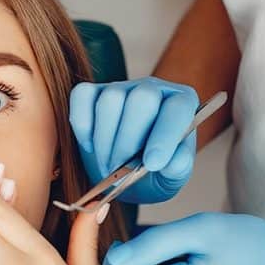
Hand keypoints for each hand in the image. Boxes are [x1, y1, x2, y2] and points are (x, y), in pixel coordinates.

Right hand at [69, 78, 198, 202]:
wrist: (126, 172)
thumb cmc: (154, 172)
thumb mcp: (172, 177)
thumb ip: (176, 168)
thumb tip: (171, 161)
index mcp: (181, 103)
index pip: (177, 109)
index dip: (164, 136)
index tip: (152, 164)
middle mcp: (153, 89)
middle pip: (141, 100)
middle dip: (128, 142)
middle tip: (121, 170)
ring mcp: (120, 87)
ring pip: (110, 100)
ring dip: (105, 140)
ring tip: (107, 166)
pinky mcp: (91, 92)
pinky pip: (82, 96)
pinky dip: (83, 126)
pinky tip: (90, 147)